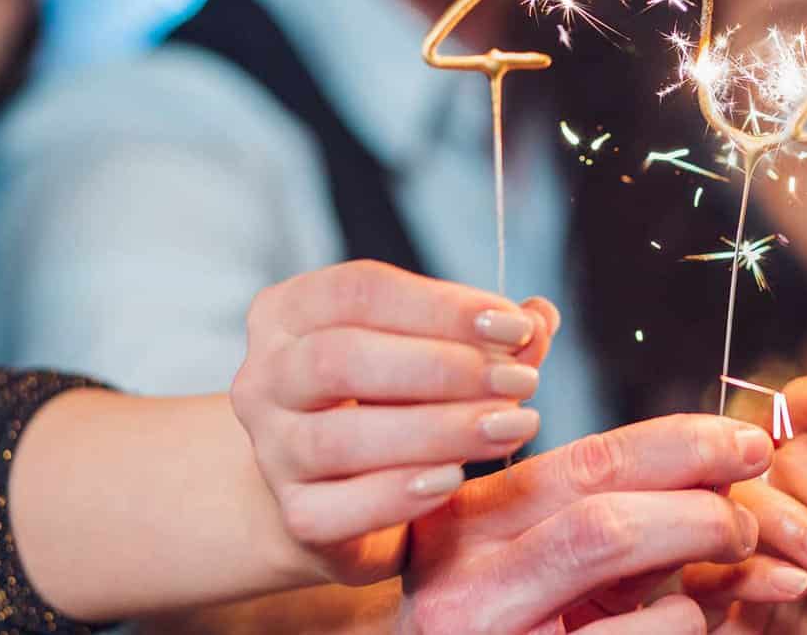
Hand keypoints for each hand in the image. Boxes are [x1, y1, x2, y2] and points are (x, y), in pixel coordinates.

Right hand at [233, 260, 555, 585]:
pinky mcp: (294, 515)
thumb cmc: (396, 399)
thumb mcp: (440, 353)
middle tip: (520, 382)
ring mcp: (271, 450)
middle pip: (342, 358)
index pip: (360, 290)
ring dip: (439, 430)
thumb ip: (489, 336)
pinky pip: (340, 508)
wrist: (344, 490)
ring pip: (340, 437)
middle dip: (444, 368)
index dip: (443, 306)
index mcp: (292, 312)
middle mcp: (265, 376)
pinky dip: (402, 493)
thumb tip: (541, 316)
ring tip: (510, 427)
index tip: (515, 328)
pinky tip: (453, 480)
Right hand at [399, 412, 776, 634]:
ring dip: (699, 551)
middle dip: (701, 500)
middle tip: (754, 510)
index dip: (680, 444)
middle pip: (605, 515)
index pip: (584, 462)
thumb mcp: (529, 554)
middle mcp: (461, 584)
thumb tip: (680, 429)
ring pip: (614, 559)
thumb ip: (585, 491)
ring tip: (734, 555)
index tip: (745, 439)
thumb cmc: (511, 621)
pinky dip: (680, 620)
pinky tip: (684, 616)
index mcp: (461, 525)